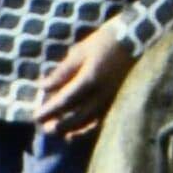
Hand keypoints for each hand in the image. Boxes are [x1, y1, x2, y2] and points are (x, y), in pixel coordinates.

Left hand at [34, 15, 135, 137]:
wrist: (136, 40)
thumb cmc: (105, 41)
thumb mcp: (80, 51)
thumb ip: (62, 71)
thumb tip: (44, 86)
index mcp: (88, 80)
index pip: (64, 101)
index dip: (49, 111)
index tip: (36, 116)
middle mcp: (99, 95)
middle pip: (75, 117)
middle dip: (57, 124)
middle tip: (43, 127)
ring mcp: (110, 100)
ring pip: (88, 122)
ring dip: (71, 129)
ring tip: (57, 133)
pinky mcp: (117, 101)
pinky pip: (100, 121)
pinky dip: (87, 130)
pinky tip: (77, 133)